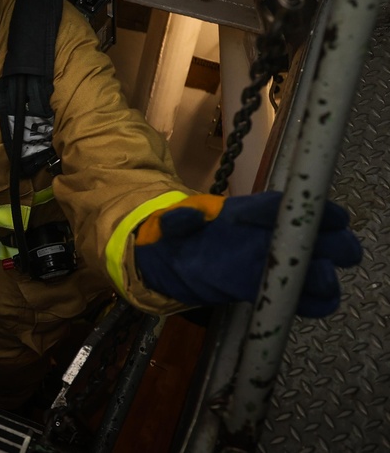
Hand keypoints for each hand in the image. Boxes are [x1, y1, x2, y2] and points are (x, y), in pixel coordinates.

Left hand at [134, 192, 361, 316]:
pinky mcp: (271, 287)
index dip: (306, 208)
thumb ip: (178, 219)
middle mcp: (268, 234)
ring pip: (317, 262)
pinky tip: (316, 301)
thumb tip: (185, 217)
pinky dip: (316, 299)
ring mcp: (273, 260)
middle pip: (313, 232)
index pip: (280, 206)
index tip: (329, 216)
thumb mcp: (172, 223)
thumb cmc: (177, 236)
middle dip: (331, 240)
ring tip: (320, 280)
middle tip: (336, 251)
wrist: (170, 264)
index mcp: (247, 213)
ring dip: (324, 272)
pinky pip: (305, 294)